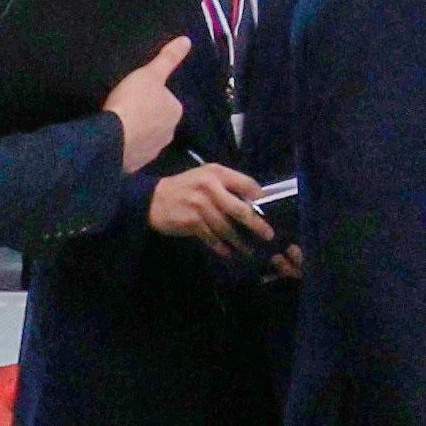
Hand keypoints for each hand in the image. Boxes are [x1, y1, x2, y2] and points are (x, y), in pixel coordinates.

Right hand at [104, 41, 191, 170]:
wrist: (113, 138)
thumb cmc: (133, 101)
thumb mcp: (149, 74)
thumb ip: (167, 59)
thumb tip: (187, 40)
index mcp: (175, 111)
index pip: (167, 100)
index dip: (151, 96)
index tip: (136, 94)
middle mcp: (170, 133)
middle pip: (158, 120)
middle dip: (146, 117)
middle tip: (125, 108)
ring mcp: (153, 151)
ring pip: (147, 137)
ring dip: (137, 133)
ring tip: (118, 125)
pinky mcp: (137, 165)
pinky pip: (134, 152)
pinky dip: (127, 146)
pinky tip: (114, 141)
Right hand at [146, 158, 264, 243]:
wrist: (153, 199)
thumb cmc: (186, 187)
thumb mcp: (206, 177)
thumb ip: (227, 185)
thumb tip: (253, 202)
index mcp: (217, 173)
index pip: (247, 184)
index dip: (261, 199)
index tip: (272, 210)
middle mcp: (210, 187)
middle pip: (240, 209)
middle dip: (256, 224)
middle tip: (269, 235)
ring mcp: (200, 205)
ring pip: (226, 227)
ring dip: (239, 241)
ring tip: (248, 249)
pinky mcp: (191, 221)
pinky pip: (211, 237)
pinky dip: (220, 246)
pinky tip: (227, 252)